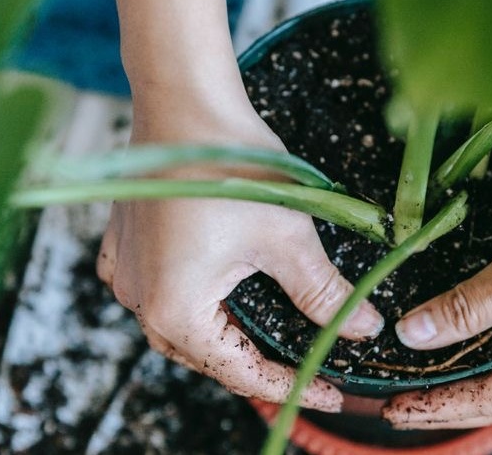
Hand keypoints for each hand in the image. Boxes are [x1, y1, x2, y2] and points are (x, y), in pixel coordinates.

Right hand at [97, 89, 383, 411]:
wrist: (186, 100)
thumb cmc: (233, 166)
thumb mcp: (288, 238)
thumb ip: (325, 293)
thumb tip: (364, 328)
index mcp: (175, 309)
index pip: (240, 370)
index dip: (289, 385)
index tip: (328, 392)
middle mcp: (139, 299)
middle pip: (207, 353)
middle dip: (255, 364)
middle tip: (304, 369)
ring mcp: (127, 270)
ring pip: (183, 326)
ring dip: (225, 335)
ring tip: (267, 341)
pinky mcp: (128, 244)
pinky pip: (159, 292)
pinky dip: (195, 303)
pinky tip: (217, 299)